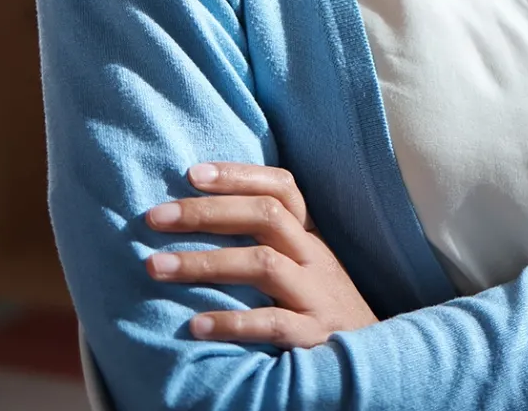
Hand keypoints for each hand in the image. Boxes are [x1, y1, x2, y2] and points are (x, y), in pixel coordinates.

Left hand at [145, 163, 376, 346]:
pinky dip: (233, 322)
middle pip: (266, 216)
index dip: (239, 175)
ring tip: (156, 266)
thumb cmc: (320, 305)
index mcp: (310, 236)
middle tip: (155, 217)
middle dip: (207, 212)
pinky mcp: (313, 336)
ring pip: (263, 264)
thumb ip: (271, 240)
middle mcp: (314, 257)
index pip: (281, 188)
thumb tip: (207, 213)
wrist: (372, 354)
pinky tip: (195, 325)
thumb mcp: (306, 264)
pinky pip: (273, 323)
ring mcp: (315, 295)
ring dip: (205, 262)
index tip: (192, 173)